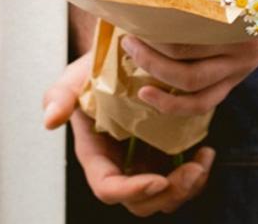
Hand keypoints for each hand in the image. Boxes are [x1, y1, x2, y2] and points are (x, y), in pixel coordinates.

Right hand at [43, 53, 214, 216]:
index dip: (131, 191)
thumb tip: (50, 120)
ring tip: (203, 161)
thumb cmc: (95, 68)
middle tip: (192, 171)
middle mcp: (120, 166)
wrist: (124, 56)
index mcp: (96, 155)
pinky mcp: (165, 152)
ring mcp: (144, 162)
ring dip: (187, 187)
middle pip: (141, 202)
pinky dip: (196, 173)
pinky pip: (181, 178)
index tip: (158, 180)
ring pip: (165, 196)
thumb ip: (59, 96)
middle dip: (169, 194)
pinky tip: (206, 152)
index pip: (108, 188)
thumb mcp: (74, 77)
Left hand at [122, 26, 257, 115]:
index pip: (190, 25)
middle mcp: (238, 48)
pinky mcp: (233, 84)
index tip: (137, 12)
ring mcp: (237, 70)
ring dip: (155, 73)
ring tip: (133, 59)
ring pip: (191, 84)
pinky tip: (147, 95)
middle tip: (129, 37)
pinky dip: (171, 105)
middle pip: (185, 55)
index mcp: (238, 18)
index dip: (159, 22)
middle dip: (149, 48)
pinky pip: (201, 104)